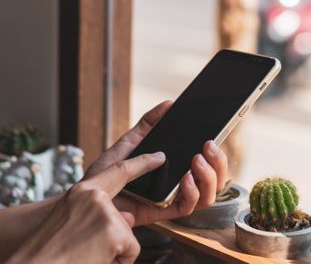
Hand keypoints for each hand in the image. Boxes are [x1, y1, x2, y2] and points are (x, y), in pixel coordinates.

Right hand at [7, 150, 167, 263]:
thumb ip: (101, 213)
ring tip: (85, 256)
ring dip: (112, 252)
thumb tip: (129, 216)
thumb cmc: (48, 249)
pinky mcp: (115, 230)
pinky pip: (131, 251)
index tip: (160, 156)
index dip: (142, 162)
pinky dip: (118, 262)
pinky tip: (95, 262)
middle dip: (114, 238)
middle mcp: (95, 197)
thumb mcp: (71, 221)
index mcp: (82, 191)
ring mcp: (106, 212)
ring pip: (128, 237)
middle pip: (125, 219)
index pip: (119, 170)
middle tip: (90, 248)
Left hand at [84, 101, 228, 225]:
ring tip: (196, 161)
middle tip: (208, 146)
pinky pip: (187, 208)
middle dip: (218, 163)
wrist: (86, 198)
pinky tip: (185, 179)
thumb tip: (167, 104)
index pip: (206, 163)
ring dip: (208, 178)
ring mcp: (172, 198)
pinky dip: (191, 194)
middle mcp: (178, 184)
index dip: (217, 155)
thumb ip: (147, 125)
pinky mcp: (163, 212)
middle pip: (214, 179)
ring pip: (207, 195)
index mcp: (175, 167)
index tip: (213, 138)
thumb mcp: (127, 144)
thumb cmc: (105, 174)